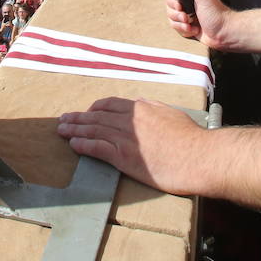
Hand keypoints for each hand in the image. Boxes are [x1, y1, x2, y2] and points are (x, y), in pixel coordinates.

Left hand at [56, 97, 208, 196]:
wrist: (199, 157)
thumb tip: (139, 102)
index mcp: (141, 108)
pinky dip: (83, 145)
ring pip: (93, 130)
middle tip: (63, 120)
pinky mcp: (125, 157)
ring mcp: (126, 139)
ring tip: (61, 131)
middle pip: (96, 116)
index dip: (94, 109)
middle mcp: (130, 120)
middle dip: (77, 118)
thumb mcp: (171, 113)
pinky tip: (73, 144)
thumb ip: (152, 107)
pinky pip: (97, 148)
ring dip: (74, 130)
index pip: (109, 105)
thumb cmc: (191, 138)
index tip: (85, 113)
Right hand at [165, 0, 231, 48]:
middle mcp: (188, 3)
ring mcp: (188, 16)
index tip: (179, 6)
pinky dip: (185, 31)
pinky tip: (194, 30)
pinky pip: (178, 29)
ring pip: (172, 20)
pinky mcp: (189, 27)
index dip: (172, 1)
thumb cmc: (217, 14)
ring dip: (181, 24)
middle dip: (177, 15)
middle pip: (170, 8)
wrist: (224, 33)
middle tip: (187, 17)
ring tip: (191, 24)